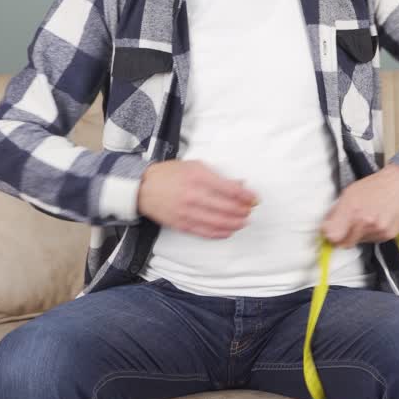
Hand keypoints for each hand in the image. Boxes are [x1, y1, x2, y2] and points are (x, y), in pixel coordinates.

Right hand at [137, 160, 258, 238]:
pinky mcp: (182, 224)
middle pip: (227, 207)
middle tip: (250, 210)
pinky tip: (228, 230)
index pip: (229, 189)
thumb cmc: (170, 174)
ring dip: (235, 223)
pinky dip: (220, 233)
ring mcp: (187, 212)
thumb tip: (240, 183)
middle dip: (243, 210)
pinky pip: (205, 232)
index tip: (255, 198)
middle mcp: (193, 195)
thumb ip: (218, 175)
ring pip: (218, 222)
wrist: (143, 188)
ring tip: (243, 221)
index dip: (246, 196)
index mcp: (198, 177)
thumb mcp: (195, 166)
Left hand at [321, 165, 398, 247]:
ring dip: (357, 234)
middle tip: (346, 226)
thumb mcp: (350, 192)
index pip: (332, 236)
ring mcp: (377, 230)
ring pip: (358, 243)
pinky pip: (371, 241)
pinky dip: (370, 234)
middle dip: (342, 237)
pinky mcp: (388, 235)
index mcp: (352, 209)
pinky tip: (376, 221)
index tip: (330, 231)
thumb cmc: (376, 185)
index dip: (329, 235)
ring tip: (366, 218)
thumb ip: (336, 211)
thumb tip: (326, 227)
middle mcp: (364, 222)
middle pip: (344, 244)